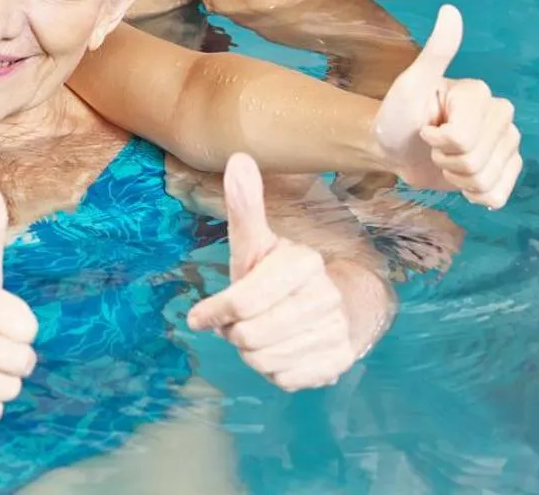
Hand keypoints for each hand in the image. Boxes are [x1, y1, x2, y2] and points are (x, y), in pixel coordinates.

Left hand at [188, 155, 360, 390]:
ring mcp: (335, 332)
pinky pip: (286, 380)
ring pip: (266, 361)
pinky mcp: (338, 363)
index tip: (200, 317)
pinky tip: (280, 351)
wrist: (336, 304)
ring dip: (252, 354)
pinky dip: (274, 371)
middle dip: (235, 333)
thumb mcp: (255, 242)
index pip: (243, 301)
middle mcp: (325, 296)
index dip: (216, 312)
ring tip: (260, 334)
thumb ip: (245, 205)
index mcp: (302, 263)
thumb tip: (238, 157)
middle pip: (251, 336)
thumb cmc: (278, 274)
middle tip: (238, 324)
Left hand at [373, 5, 520, 207]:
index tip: (424, 127)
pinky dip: (474, 194)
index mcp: (480, 94)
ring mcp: (507, 144)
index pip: (462, 138)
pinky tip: (460, 179)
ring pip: (487, 180)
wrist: (393, 146)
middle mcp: (502, 116)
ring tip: (442, 159)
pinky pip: (498, 195)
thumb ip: (436, 52)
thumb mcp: (409, 84)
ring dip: (457, 177)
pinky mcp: (505, 169)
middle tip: (431, 145)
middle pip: (475, 161)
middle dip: (446, 160)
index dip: (436, 140)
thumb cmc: (397, 113)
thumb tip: (450, 10)